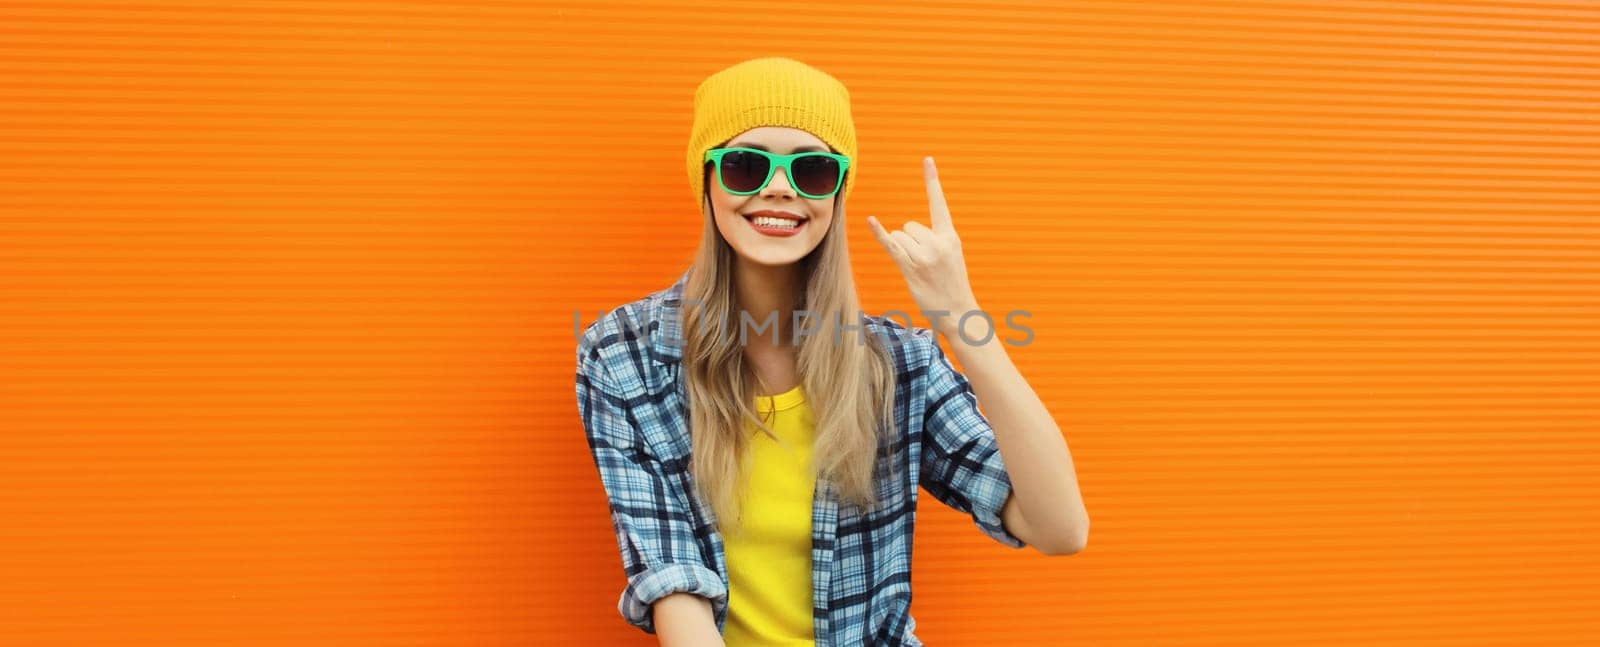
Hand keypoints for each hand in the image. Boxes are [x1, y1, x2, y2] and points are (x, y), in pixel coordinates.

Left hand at [867, 156, 980, 338]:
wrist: (957, 310)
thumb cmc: (951, 284)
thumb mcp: (951, 256)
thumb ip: (935, 239)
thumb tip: (906, 230)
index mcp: (950, 236)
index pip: (939, 204)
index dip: (932, 181)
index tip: (927, 159)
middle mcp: (938, 243)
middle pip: (909, 226)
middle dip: (911, 240)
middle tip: (925, 262)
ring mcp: (924, 256)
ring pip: (900, 236)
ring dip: (903, 249)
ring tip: (918, 268)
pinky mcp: (911, 267)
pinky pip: (891, 245)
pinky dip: (879, 233)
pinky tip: (870, 221)